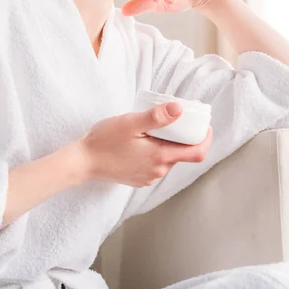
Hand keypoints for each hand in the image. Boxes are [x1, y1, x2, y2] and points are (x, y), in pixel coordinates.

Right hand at [76, 102, 212, 186]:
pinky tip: (142, 142)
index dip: (206, 139)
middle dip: (184, 138)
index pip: (197, 153)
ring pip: (168, 159)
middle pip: (182, 155)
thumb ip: (156, 117)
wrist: (82, 162)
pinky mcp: (138, 179)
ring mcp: (148, 177)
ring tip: (155, 129)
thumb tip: (179, 109)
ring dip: (168, 145)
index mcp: (160, 157)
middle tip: (177, 120)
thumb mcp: (130, 123)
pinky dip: (155, 152)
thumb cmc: (104, 141)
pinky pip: (155, 165)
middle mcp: (158, 171)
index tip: (205, 126)